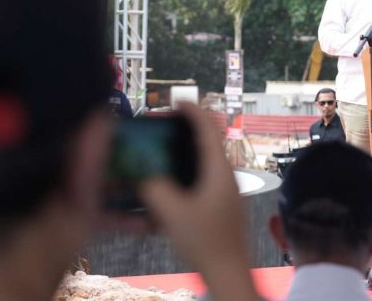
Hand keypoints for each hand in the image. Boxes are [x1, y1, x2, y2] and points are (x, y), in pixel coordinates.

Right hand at [138, 104, 259, 300]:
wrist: (229, 271)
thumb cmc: (206, 242)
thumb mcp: (173, 213)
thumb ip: (154, 188)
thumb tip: (142, 173)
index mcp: (219, 171)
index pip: (209, 130)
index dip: (194, 112)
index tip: (178, 100)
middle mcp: (226, 176)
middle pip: (208, 142)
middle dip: (187, 129)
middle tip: (165, 124)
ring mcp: (226, 190)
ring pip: (206, 161)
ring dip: (187, 151)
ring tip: (164, 149)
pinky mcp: (221, 204)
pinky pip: (204, 177)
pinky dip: (188, 170)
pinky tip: (171, 182)